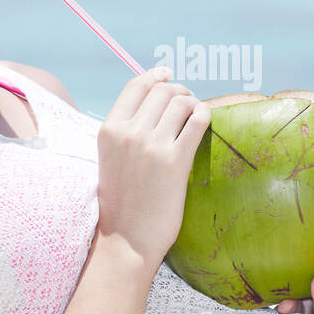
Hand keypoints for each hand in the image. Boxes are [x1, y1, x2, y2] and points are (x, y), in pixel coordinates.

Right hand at [95, 67, 210, 274]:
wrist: (126, 240)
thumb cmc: (121, 202)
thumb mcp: (110, 158)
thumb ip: (125, 131)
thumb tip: (153, 103)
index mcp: (109, 130)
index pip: (136, 86)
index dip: (155, 75)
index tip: (167, 73)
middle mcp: (129, 133)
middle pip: (162, 91)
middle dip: (178, 91)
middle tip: (186, 102)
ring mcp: (152, 146)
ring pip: (181, 101)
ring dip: (193, 103)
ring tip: (195, 113)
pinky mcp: (176, 162)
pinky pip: (197, 121)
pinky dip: (204, 115)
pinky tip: (203, 120)